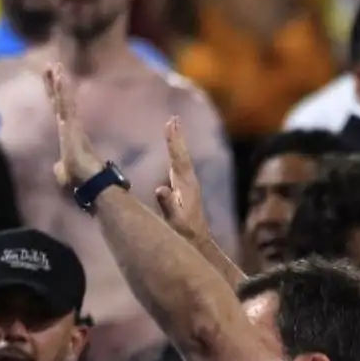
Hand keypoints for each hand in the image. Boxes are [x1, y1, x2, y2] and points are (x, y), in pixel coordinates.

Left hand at [41, 63, 104, 187]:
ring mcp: (72, 126)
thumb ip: (60, 168)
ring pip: (63, 100)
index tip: (50, 79)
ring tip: (56, 65)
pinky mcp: (72, 127)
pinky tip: (60, 78)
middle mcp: (70, 128)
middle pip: (59, 101)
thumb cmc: (80, 183)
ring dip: (59, 83)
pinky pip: (66, 105)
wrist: (89, 186)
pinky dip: (63, 91)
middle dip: (54, 83)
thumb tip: (56, 167)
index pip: (58, 111)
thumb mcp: (64, 175)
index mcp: (68, 136)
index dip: (54, 95)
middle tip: (52, 64)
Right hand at [154, 116, 209, 243]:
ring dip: (177, 143)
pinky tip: (174, 153)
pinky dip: (176, 154)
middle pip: (181, 154)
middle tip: (174, 119)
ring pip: (182, 158)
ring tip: (174, 127)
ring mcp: (189, 185)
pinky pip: (180, 165)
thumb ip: (168, 205)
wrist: (199, 242)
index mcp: (185, 185)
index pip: (178, 158)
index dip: (173, 141)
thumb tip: (160, 189)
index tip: (170, 124)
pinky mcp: (187, 189)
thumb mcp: (175, 220)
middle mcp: (189, 182)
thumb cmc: (185, 232)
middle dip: (177, 137)